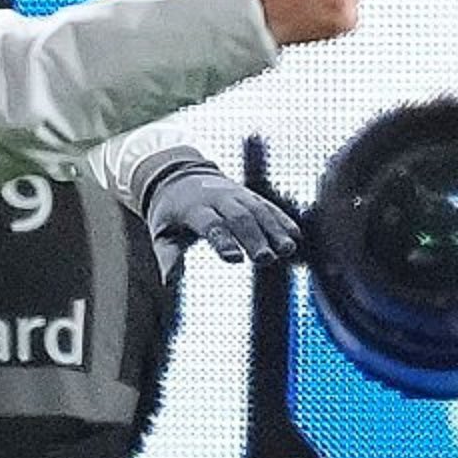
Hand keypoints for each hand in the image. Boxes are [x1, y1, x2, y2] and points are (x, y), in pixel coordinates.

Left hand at [144, 164, 301, 264]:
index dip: (223, 241)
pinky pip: (268, 206)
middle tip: (265, 259)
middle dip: (253, 237)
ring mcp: (236, 195)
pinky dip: (282, 220)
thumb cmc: (170, 214)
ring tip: (287, 250)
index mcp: (193, 209)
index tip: (235, 259)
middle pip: (239, 217)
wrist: (179, 176)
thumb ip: (168, 257)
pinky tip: (295, 236)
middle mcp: (217, 198)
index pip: (210, 224)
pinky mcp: (249, 196)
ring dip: (274, 230)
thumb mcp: (162, 234)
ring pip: (258, 210)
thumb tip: (170, 281)